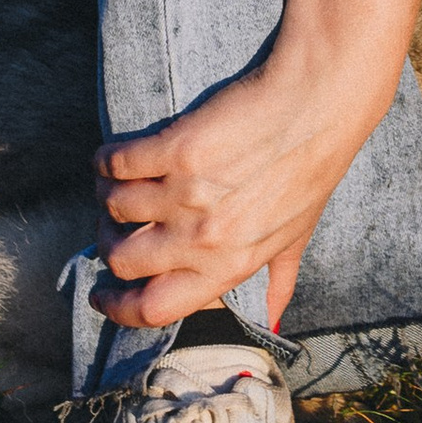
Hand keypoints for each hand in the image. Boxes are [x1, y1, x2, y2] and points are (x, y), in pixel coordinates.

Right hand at [91, 18, 401, 334]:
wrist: (319, 100)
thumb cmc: (311, 167)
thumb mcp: (296, 234)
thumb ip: (277, 280)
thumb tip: (272, 321)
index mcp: (231, 267)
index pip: (154, 309)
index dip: (117, 308)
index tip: (102, 295)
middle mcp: (204, 238)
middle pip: (121, 260)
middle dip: (109, 244)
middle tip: (113, 227)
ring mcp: (188, 193)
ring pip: (114, 208)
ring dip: (107, 197)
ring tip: (116, 185)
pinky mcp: (177, 148)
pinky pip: (115, 164)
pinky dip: (107, 160)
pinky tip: (115, 156)